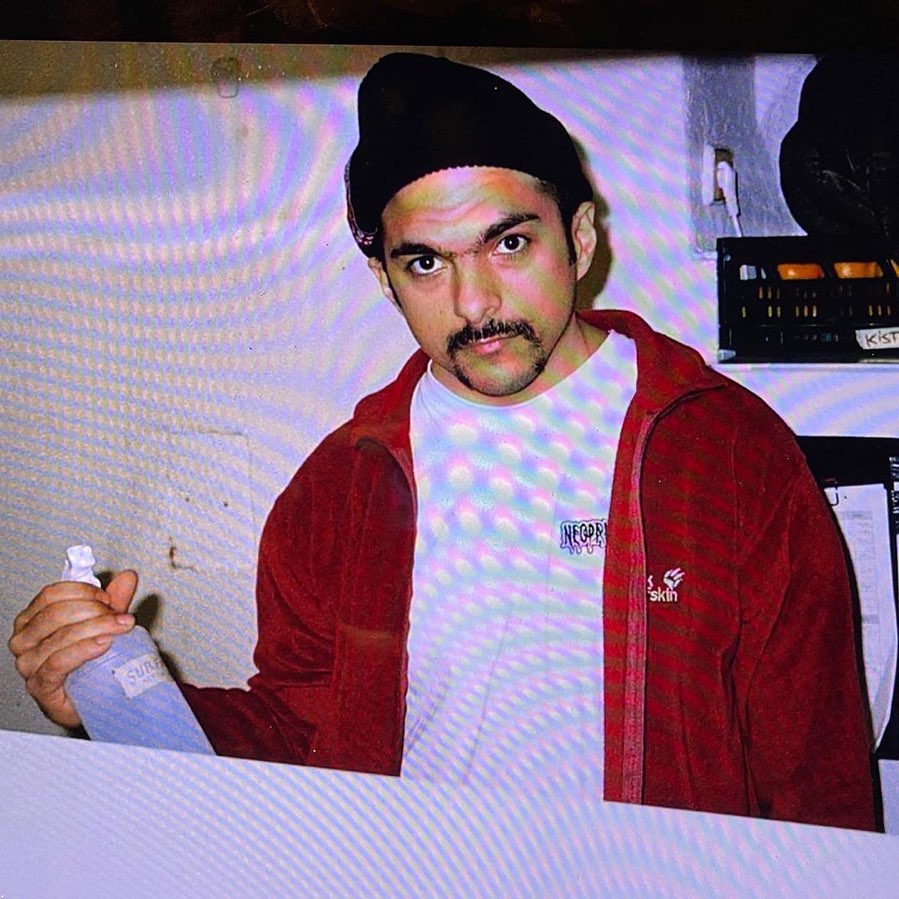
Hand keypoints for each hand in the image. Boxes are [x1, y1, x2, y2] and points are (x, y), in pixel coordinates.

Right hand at [7, 570, 138, 727]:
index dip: (83, 591)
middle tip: (120, 617)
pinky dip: (84, 649)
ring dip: (97, 628)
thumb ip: (114, 601)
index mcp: (33, 619)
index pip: (51, 595)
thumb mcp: (103, 625)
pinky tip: (103, 644)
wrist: (92, 699)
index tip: (108, 598)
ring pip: (61, 636)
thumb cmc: (90, 662)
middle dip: (94, 611)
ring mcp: (28, 663)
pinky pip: (59, 662)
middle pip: (56, 613)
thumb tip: (127, 577)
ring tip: (120, 628)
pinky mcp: (40, 685)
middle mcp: (25, 639)